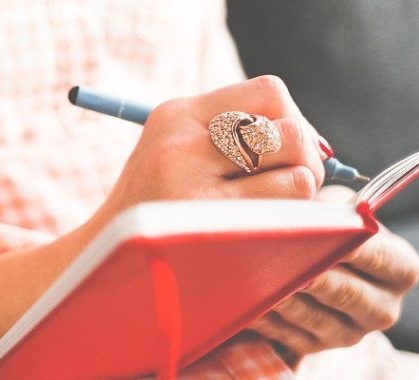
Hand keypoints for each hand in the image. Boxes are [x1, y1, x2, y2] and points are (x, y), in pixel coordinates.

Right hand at [95, 75, 327, 221]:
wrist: (100, 259)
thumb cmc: (153, 207)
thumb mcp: (176, 151)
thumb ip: (234, 136)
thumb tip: (318, 147)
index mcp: (176, 115)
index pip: (269, 92)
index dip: (293, 119)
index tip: (288, 149)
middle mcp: (181, 143)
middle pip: (290, 130)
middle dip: (307, 158)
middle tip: (296, 183)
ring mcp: (191, 188)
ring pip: (297, 174)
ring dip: (300, 197)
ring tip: (277, 211)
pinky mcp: (205, 230)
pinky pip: (285, 216)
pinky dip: (293, 225)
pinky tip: (267, 233)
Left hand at [247, 186, 418, 360]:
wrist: (321, 265)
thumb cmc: (333, 229)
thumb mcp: (341, 212)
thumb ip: (334, 211)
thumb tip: (314, 211)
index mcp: (401, 271)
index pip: (381, 258)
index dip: (355, 246)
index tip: (331, 233)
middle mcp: (383, 309)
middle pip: (349, 294)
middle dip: (318, 276)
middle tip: (290, 260)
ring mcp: (350, 334)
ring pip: (315, 318)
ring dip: (287, 299)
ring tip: (263, 280)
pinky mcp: (316, 348)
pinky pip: (288, 336)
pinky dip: (268, 319)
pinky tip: (249, 303)